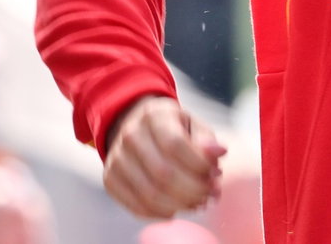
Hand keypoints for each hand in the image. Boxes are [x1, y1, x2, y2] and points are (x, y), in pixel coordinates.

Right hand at [103, 96, 226, 218]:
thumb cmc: (173, 127)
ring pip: (149, 194)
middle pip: (163, 173)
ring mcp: (116, 159)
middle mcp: (131, 136)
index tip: (215, 174)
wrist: (135, 125)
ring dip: (179, 204)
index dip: (199, 165)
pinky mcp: (110, 180)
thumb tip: (220, 153)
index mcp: (155, 116)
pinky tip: (176, 209)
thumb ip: (207, 140)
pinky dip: (159, 213)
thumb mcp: (193, 124)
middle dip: (193, 189)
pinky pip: (134, 205)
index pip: (176, 145)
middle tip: (210, 194)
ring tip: (198, 203)